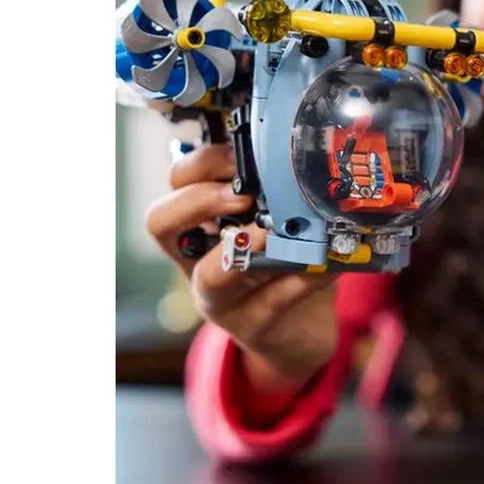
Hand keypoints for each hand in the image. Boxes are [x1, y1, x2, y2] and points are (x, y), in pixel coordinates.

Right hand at [145, 142, 337, 390]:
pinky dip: (299, 278)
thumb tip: (305, 157)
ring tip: (277, 230)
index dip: (202, 163)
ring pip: (208, 274)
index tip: (243, 155)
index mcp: (199, 223)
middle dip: (200, 199)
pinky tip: (323, 264)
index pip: (175, 182)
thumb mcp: (276, 222)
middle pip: (160, 222)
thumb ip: (278, 193)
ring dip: (245, 245)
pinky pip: (271, 301)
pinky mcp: (252, 328)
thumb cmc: (285, 262)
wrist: (301, 328)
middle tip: (245, 194)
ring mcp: (218, 300)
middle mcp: (195, 260)